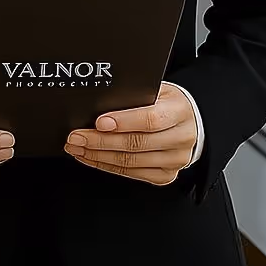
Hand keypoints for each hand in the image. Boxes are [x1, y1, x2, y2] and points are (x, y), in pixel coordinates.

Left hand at [64, 83, 196, 185]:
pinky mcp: (165, 175)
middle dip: (100, 141)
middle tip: (76, 136)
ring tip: (77, 147)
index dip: (123, 122)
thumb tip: (100, 100)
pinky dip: (107, 165)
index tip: (99, 122)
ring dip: (98, 155)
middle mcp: (181, 138)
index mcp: (179, 110)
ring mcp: (174, 160)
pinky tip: (91, 157)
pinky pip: (131, 173)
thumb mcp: (157, 90)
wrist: (189, 122)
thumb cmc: (168, 103)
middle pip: (136, 143)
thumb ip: (135, 94)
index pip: (151, 119)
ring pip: (131, 161)